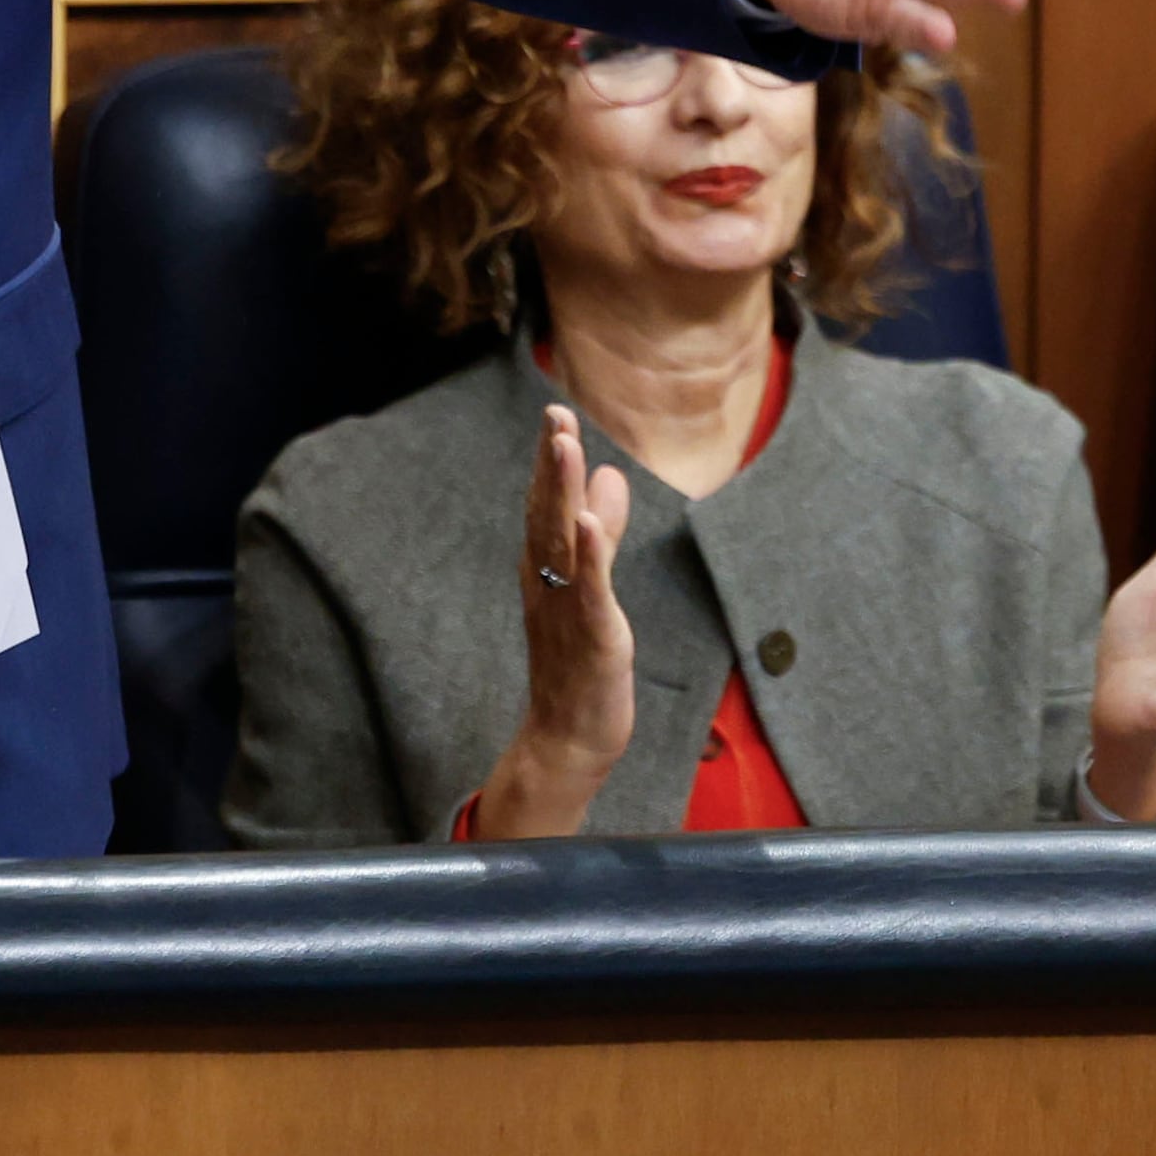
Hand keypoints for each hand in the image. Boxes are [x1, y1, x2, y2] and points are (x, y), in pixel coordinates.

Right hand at [470, 404, 638, 838]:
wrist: (568, 741)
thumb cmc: (579, 666)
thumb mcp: (593, 588)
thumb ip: (603, 534)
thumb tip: (609, 476)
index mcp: (547, 573)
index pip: (546, 507)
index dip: (551, 463)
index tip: (556, 415)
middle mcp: (549, 586)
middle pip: (547, 516)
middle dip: (552, 464)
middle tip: (555, 414)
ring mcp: (568, 611)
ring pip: (562, 545)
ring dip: (563, 495)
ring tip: (565, 447)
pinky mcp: (592, 640)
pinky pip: (589, 593)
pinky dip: (590, 557)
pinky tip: (591, 524)